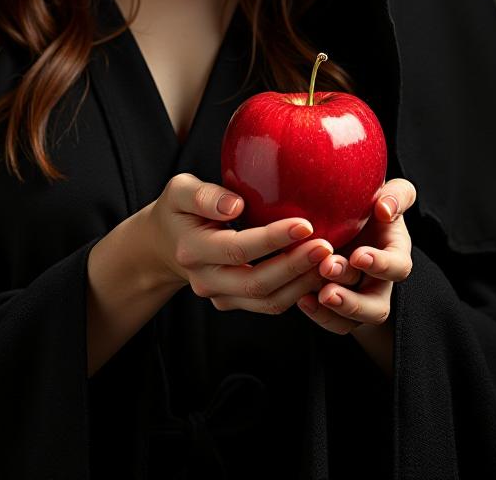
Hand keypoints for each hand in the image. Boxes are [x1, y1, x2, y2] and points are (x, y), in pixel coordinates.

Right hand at [144, 173, 338, 314]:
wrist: (164, 245)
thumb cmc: (178, 209)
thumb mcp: (179, 190)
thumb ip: (203, 195)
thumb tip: (236, 205)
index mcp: (193, 250)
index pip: (238, 249)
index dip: (273, 240)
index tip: (305, 224)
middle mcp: (206, 280)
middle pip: (257, 282)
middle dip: (295, 267)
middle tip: (327, 246)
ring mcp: (221, 296)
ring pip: (268, 301)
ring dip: (303, 284)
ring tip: (331, 261)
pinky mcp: (235, 302)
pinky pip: (270, 304)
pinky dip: (299, 292)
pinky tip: (319, 272)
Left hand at [294, 178, 416, 334]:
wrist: (341, 214)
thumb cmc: (368, 203)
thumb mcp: (387, 193)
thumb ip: (396, 195)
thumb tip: (385, 209)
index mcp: (393, 253)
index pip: (398, 267)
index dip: (381, 265)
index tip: (358, 255)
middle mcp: (378, 281)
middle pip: (376, 306)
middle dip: (353, 297)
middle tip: (328, 271)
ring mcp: (357, 296)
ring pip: (353, 320)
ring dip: (335, 310)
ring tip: (316, 295)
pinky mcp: (337, 306)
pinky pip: (332, 322)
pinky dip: (318, 314)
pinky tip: (302, 299)